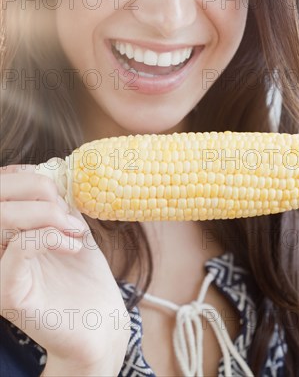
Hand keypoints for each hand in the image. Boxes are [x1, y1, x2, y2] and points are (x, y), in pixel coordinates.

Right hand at [0, 164, 130, 369]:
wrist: (99, 321)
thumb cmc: (83, 274)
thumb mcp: (69, 224)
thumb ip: (55, 200)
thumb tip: (50, 167)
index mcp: (5, 232)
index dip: (25, 175)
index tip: (59, 189)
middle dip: (35, 188)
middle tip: (66, 208)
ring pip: (2, 217)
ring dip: (46, 213)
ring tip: (74, 228)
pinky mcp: (7, 294)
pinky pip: (19, 248)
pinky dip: (49, 236)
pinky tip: (72, 245)